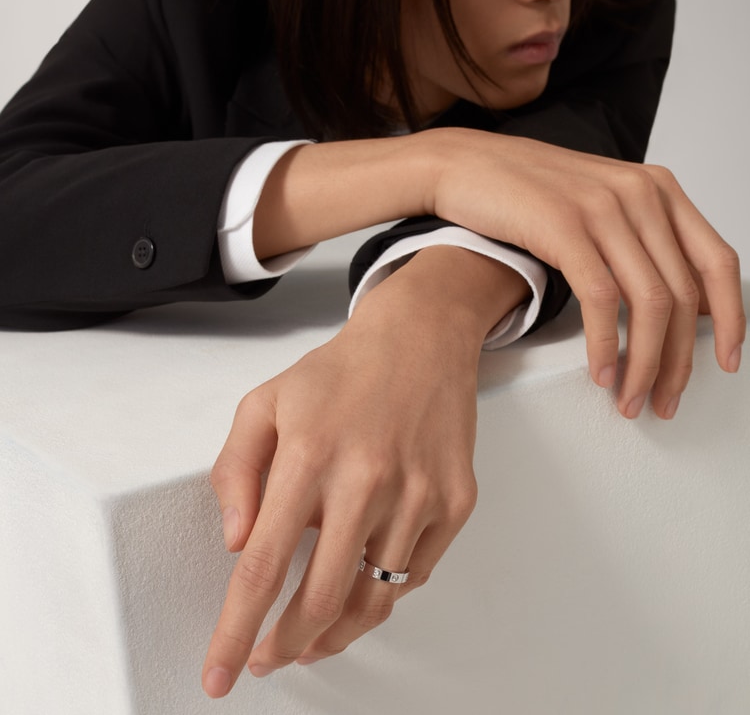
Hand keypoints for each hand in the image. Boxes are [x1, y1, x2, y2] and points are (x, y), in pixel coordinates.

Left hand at [201, 248, 526, 696]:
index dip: (237, 630)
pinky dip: (383, 592)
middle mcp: (369, 479)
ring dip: (335, 632)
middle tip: (268, 657)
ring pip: (374, 599)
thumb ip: (236, 470)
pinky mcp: (455, 501)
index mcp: (311, 455)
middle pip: (322, 598)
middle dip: (286, 645)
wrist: (420, 338)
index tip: (221, 674)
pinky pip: (415, 573)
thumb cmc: (341, 371)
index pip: (263, 565)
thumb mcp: (265, 403)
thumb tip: (237, 540)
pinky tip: (361, 585)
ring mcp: (420, 494)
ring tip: (311, 639)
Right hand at [424, 128, 744, 418]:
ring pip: (649, 303)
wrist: (467, 165)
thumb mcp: (598, 204)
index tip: (728, 360)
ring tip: (632, 397)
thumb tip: (667, 297)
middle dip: (678, 360)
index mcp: (656, 190)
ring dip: (644, 363)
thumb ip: (637, 240)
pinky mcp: (565, 226)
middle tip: (664, 397)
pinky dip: (606, 344)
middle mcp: (639, 195)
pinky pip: (602, 299)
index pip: (717, 262)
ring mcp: (603, 208)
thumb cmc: (524, 190)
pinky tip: (601, 371)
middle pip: (684, 294)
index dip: (731, 319)